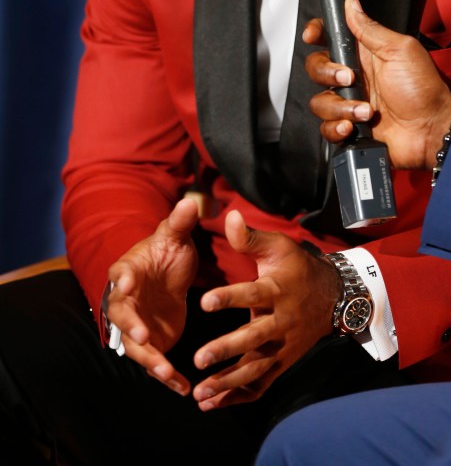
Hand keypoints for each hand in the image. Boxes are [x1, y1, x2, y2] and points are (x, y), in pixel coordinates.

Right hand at [105, 196, 199, 395]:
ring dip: (150, 360)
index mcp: (129, 271)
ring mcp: (138, 325)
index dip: (121, 281)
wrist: (169, 274)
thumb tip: (189, 201)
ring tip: (167, 372)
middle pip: (122, 317)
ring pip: (137, 347)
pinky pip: (156, 362)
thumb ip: (180, 222)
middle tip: (145, 337)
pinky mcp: (153, 342)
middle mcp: (127, 301)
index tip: (125, 286)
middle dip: (131, 328)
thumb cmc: (167, 253)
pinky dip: (168, 376)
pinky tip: (184, 389)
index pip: (120, 275)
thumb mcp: (175, 237)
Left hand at [191, 210, 339, 410]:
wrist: (333, 296)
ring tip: (199, 392)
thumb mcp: (278, 247)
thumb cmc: (297, 268)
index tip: (204, 301)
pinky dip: (236, 397)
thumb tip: (229, 217)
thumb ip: (249, 238)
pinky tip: (211, 405)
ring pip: (255, 369)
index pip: (251, 293)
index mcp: (277, 290)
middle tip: (198, 358)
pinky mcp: (281, 364)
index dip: (229, 297)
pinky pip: (260, 385)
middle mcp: (281, 321)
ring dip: (227, 382)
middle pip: (253, 339)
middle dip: (226, 350)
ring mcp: (282, 347)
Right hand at [304, 0, 450, 168]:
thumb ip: (370, 29)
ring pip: (319, 101)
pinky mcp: (350, 126)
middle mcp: (353, 76)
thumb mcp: (400, 50)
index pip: (329, 37)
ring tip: (365, 110)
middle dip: (327, 73)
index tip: (312, 36)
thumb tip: (352, 4)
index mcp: (364, 54)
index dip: (316, 33)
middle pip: (316, 67)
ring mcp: (350, 102)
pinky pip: (326, 127)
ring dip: (340, 106)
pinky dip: (336, 127)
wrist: (431, 130)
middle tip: (350, 78)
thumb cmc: (424, 90)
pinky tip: (353, 126)